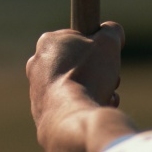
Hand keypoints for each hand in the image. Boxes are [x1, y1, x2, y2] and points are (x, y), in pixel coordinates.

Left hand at [26, 22, 131, 151]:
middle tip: (111, 78)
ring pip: (75, 86)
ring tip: (108, 96)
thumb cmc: (88, 75)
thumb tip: (114, 32)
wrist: (72, 121)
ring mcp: (37, 92)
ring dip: (95, 90)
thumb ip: (112, 30)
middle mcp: (37, 65)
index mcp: (48, 43)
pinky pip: (69, 107)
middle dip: (96, 71)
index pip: (76, 38)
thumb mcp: (108, 42)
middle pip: (76, 63)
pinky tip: (97, 110)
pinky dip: (85, 108)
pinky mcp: (42, 115)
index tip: (105, 56)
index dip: (95, 46)